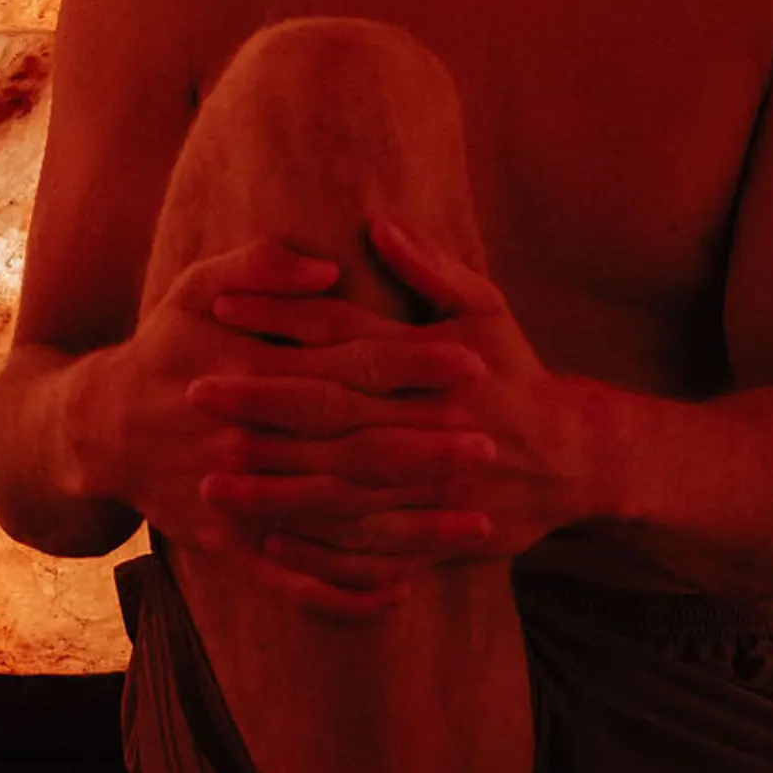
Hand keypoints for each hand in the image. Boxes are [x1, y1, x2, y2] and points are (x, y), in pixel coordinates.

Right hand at [85, 238, 495, 618]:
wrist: (97, 430)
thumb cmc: (162, 348)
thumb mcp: (193, 286)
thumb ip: (258, 265)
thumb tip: (328, 264)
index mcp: (247, 372)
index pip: (347, 366)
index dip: (412, 366)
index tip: (471, 363)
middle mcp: (248, 442)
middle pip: (354, 446)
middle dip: (426, 448)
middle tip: (489, 445)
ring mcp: (239, 501)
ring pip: (338, 519)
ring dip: (410, 525)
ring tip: (476, 521)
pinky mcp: (229, 547)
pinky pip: (293, 579)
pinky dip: (345, 592)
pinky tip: (400, 595)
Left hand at [189, 215, 596, 606]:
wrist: (577, 459)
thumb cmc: (515, 373)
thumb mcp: (486, 309)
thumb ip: (431, 268)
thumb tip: (378, 223)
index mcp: (430, 364)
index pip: (341, 336)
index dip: (280, 320)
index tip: (220, 310)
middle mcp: (426, 423)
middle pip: (330, 412)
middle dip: (260, 403)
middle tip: (195, 391)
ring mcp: (430, 485)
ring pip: (341, 488)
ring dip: (274, 486)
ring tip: (211, 478)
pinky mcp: (436, 534)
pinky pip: (369, 549)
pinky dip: (319, 548)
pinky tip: (267, 537)